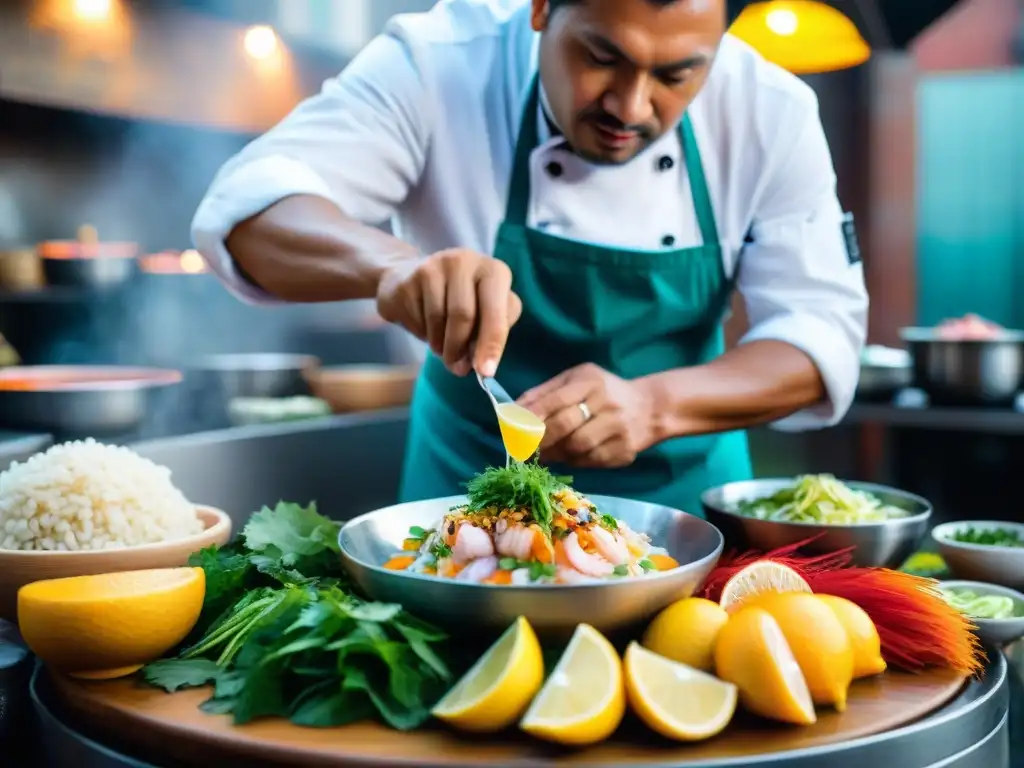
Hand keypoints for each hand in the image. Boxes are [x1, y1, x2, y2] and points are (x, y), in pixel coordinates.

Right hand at [376, 249, 522, 375]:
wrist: (410, 276)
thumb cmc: (459, 300)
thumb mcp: (485, 311)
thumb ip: (489, 334)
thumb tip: (482, 365)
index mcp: (493, 271)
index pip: (497, 310)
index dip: (492, 343)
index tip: (486, 371)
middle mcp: (465, 261)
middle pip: (463, 315)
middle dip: (460, 348)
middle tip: (458, 369)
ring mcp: (434, 266)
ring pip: (438, 319)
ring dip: (441, 345)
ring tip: (442, 348)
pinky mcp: (409, 279)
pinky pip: (418, 319)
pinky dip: (423, 335)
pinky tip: (425, 328)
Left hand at [517, 363, 656, 467]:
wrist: (650, 408)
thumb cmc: (604, 392)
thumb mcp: (576, 381)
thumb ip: (545, 392)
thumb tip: (512, 410)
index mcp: (591, 381)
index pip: (555, 400)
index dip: (531, 417)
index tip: (512, 429)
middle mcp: (606, 403)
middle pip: (565, 426)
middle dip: (539, 439)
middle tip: (523, 447)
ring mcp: (617, 428)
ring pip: (576, 447)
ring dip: (555, 453)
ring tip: (544, 453)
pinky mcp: (624, 451)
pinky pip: (591, 461)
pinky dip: (573, 461)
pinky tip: (568, 456)